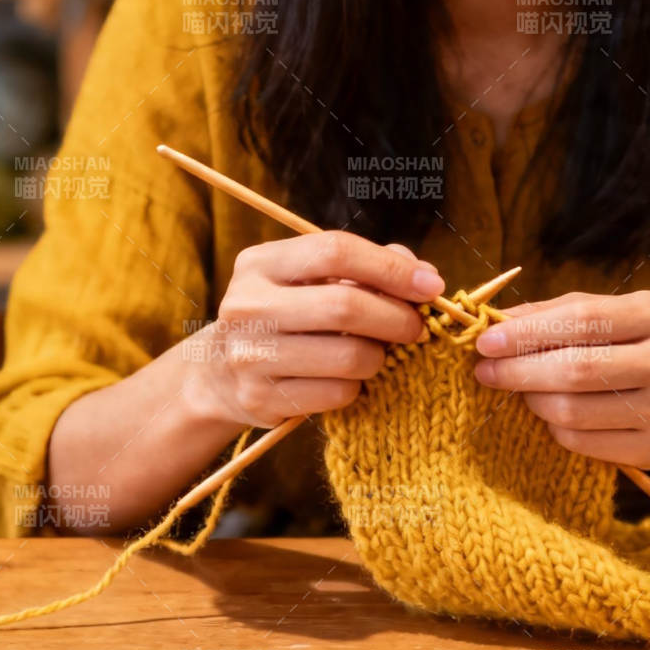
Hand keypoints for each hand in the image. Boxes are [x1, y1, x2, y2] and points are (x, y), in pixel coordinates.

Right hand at [185, 231, 443, 427]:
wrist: (219, 373)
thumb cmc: (284, 317)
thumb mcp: (310, 279)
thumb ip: (366, 268)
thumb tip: (423, 274)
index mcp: (260, 264)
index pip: (335, 251)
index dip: (390, 268)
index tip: (431, 284)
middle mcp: (247, 305)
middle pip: (345, 305)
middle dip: (397, 317)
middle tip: (417, 327)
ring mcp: (250, 355)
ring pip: (348, 355)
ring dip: (379, 356)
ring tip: (378, 353)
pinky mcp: (261, 398)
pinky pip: (337, 393)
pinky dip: (357, 386)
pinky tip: (349, 378)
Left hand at [472, 291, 649, 469]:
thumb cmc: (630, 346)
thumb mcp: (603, 316)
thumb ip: (551, 314)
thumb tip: (494, 321)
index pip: (582, 321)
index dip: (527, 332)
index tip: (486, 342)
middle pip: (576, 369)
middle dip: (519, 371)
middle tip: (485, 371)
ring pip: (573, 411)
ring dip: (533, 401)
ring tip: (521, 391)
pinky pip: (582, 442)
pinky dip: (554, 430)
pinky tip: (551, 416)